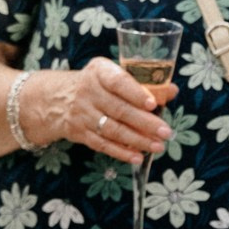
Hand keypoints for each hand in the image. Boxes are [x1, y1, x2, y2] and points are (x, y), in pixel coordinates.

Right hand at [43, 58, 178, 165]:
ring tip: (157, 146)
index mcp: (99, 72)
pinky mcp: (79, 133)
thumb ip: (141, 82)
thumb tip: (171, 91)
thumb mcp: (112, 73)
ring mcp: (82, 114)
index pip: (118, 81)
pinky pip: (102, 144)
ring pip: (112, 130)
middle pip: (119, 109)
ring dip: (137, 140)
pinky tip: (137, 157)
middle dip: (145, 123)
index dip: (135, 93)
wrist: (56, 98)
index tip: (153, 104)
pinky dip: (121, 152)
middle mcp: (88, 92)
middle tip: (166, 132)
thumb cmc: (96, 83)